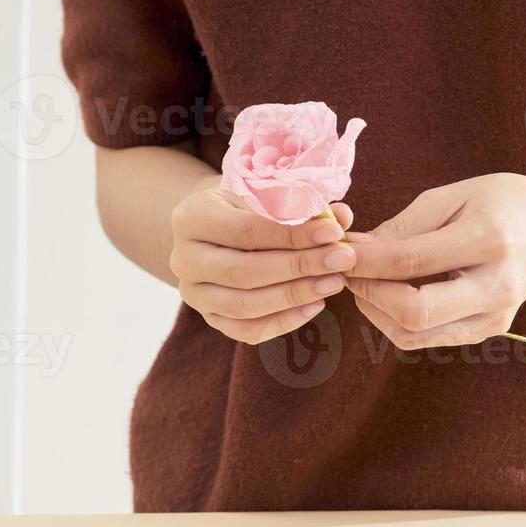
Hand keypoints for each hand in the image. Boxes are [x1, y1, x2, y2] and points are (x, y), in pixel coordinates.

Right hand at [169, 183, 358, 344]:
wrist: (214, 230)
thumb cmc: (246, 207)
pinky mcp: (209, 318)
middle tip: (343, 260)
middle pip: (244, 272)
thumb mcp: (264, 196)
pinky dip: (285, 321)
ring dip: (295, 296)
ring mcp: (193, 293)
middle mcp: (183, 259)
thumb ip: (301, 206)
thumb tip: (343, 216)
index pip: (246, 231)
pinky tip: (316, 305)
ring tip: (334, 283)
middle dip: (300, 267)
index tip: (334, 233)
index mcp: (191, 217)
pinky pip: (248, 330)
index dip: (292, 235)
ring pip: (245, 306)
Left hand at [344, 173, 525, 348]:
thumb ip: (403, 226)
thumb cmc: (503, 202)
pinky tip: (391, 295)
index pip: (411, 262)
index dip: (365, 261)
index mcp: (489, 240)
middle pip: (414, 312)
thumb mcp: (454, 196)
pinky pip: (430, 338)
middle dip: (369, 294)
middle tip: (349, 271)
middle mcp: (497, 285)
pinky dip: (399, 320)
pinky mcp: (491, 330)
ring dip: (378, 312)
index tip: (338, 251)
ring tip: (368, 282)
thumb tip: (355, 250)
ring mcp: (496, 316)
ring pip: (416, 334)